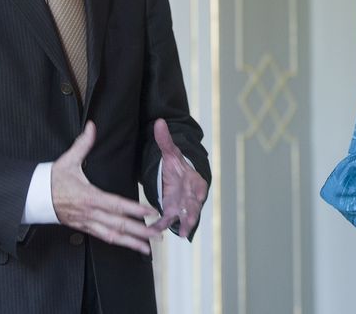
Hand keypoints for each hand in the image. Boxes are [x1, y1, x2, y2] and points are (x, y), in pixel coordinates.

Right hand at [52, 121, 164, 254]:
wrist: (35, 197)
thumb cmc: (53, 179)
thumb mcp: (67, 160)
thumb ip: (83, 144)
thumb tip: (92, 126)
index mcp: (89, 196)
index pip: (116, 204)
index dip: (134, 209)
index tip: (150, 212)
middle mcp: (90, 213)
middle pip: (118, 225)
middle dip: (139, 232)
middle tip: (158, 234)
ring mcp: (88, 223)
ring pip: (113, 236)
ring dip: (132, 242)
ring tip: (149, 247)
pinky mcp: (85, 228)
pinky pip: (105, 238)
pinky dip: (119, 243)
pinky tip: (131, 246)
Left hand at [150, 118, 208, 237]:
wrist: (178, 178)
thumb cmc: (177, 166)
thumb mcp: (170, 152)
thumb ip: (165, 140)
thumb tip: (159, 121)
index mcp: (194, 180)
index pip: (199, 186)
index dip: (199, 191)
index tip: (200, 195)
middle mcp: (191, 195)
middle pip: (194, 204)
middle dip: (193, 212)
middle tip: (190, 219)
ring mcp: (183, 205)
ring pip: (186, 216)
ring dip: (184, 224)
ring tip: (181, 233)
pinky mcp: (173, 212)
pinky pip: (169, 220)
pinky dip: (164, 226)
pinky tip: (156, 231)